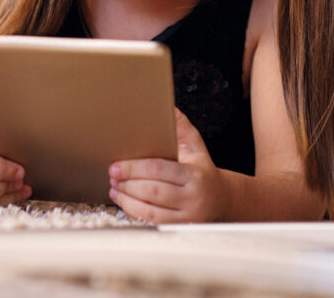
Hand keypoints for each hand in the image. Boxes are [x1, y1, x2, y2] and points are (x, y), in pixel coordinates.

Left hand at [108, 108, 227, 222]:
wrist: (221, 200)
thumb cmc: (202, 170)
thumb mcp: (195, 146)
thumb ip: (181, 126)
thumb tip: (167, 105)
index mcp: (195, 176)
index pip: (159, 170)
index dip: (134, 168)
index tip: (116, 165)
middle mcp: (192, 198)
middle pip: (152, 190)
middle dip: (127, 182)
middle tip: (112, 174)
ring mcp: (186, 217)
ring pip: (149, 210)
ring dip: (126, 199)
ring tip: (114, 187)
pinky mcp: (178, 228)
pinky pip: (151, 222)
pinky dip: (133, 211)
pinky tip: (123, 201)